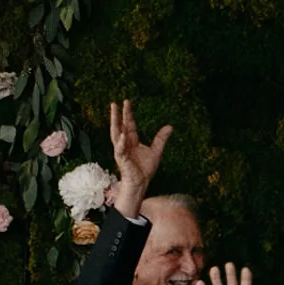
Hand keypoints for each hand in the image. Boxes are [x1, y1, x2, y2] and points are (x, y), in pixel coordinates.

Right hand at [106, 99, 172, 218]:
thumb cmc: (145, 169)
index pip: (129, 124)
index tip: (126, 102)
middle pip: (120, 126)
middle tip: (115, 103)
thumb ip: (161, 139)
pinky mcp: (122, 159)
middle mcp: (124, 144)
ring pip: (116, 134)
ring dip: (114, 123)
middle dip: (117, 115)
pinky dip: (121, 142)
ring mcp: (121, 151)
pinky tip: (123, 135)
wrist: (141, 183)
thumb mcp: (156, 151)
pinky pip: (120, 149)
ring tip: (114, 112)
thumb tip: (169, 126)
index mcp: (131, 141)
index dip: (128, 114)